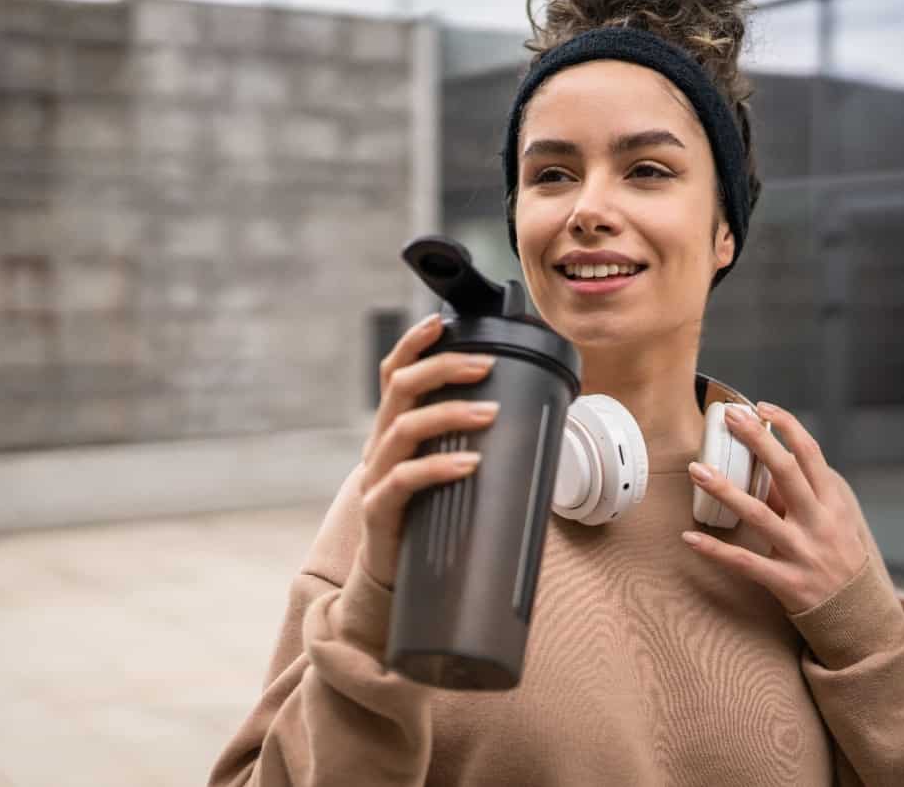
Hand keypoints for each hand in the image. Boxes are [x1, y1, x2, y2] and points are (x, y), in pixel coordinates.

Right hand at [357, 312, 498, 587]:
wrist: (392, 581)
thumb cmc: (426, 520)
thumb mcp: (442, 474)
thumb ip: (468, 446)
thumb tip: (529, 422)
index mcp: (392, 430)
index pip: (393, 374)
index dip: (412, 344)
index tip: (440, 322)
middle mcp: (378, 446)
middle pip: (400, 388)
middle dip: (443, 368)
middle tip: (486, 365)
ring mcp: (374, 477)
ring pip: (404, 428)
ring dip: (450, 414)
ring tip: (490, 413)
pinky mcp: (379, 511)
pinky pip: (404, 481)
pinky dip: (438, 468)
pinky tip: (470, 465)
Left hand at [682, 402, 869, 615]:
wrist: (858, 614)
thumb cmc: (839, 558)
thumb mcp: (832, 522)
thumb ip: (801, 495)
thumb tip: (765, 465)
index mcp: (832, 504)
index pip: (811, 454)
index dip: (787, 426)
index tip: (762, 407)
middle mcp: (819, 523)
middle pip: (786, 472)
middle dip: (757, 441)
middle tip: (730, 418)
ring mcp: (802, 552)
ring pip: (759, 515)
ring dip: (725, 490)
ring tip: (696, 470)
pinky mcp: (786, 582)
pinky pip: (744, 562)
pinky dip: (716, 550)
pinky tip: (689, 538)